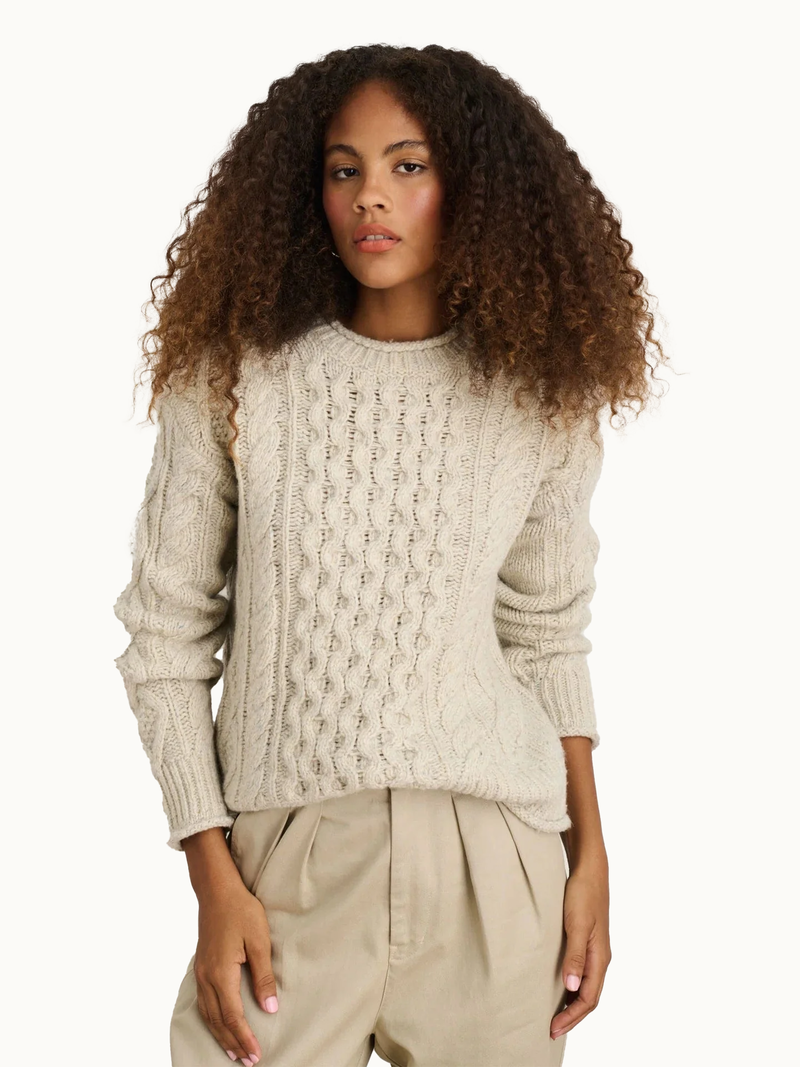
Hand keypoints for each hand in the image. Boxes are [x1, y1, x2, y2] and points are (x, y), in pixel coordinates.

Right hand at [193, 879, 279, 1064]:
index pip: (233, 1016)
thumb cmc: (241, 911)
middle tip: (248, 1062)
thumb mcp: (260, 941)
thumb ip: (263, 976)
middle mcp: (207, 977)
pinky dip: (211, 1020)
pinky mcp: (201, 967)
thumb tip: (270, 1007)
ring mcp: (201, 972)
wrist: (217, 890)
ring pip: (208, 1014)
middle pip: (218, 1021)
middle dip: (233, 1043)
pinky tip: (218, 1025)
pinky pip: (203, 1002)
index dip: (244, 1038)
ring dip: (220, 1035)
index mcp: (221, 973)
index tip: (256, 1055)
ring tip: (233, 1052)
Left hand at [550, 862, 610, 1040]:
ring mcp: (595, 949)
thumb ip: (575, 956)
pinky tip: (560, 987)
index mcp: (600, 957)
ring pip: (586, 986)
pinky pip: (582, 972)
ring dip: (573, 1004)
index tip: (554, 1028)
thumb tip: (572, 989)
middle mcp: (600, 957)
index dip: (572, 1017)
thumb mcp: (577, 924)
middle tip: (552, 1029)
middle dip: (572, 1016)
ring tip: (555, 1015)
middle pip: (589, 997)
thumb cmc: (583, 893)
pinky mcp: (587, 940)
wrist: (589, 869)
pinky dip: (572, 986)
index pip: (588, 998)